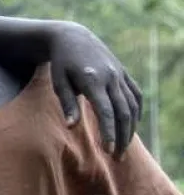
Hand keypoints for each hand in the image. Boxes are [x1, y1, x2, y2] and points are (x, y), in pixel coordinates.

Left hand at [48, 22, 141, 155]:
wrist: (72, 37)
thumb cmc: (60, 63)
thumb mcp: (59, 82)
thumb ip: (67, 104)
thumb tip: (71, 127)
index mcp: (93, 80)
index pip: (106, 112)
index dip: (108, 132)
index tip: (107, 151)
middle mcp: (111, 77)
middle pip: (123, 113)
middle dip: (122, 137)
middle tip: (116, 157)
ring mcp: (120, 74)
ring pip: (132, 106)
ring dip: (130, 128)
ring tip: (122, 147)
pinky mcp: (124, 73)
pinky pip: (136, 95)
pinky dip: (136, 112)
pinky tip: (131, 126)